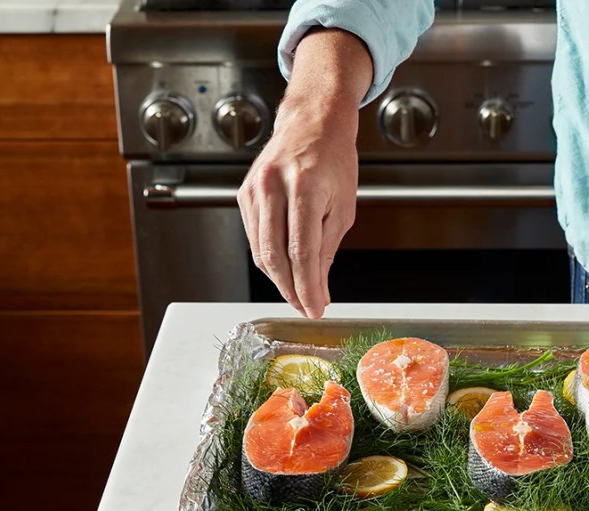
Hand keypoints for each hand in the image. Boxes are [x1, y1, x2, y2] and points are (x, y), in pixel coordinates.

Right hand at [237, 29, 371, 317]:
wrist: (312, 123)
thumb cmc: (334, 160)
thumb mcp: (343, 207)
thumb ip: (327, 249)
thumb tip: (318, 287)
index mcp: (304, 188)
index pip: (302, 252)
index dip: (308, 287)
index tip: (316, 309)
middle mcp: (273, 187)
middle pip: (275, 256)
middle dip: (291, 289)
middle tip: (306, 307)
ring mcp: (254, 189)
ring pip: (260, 250)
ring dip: (279, 278)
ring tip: (299, 293)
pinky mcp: (244, 194)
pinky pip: (255, 237)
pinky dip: (269, 258)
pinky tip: (285, 268)